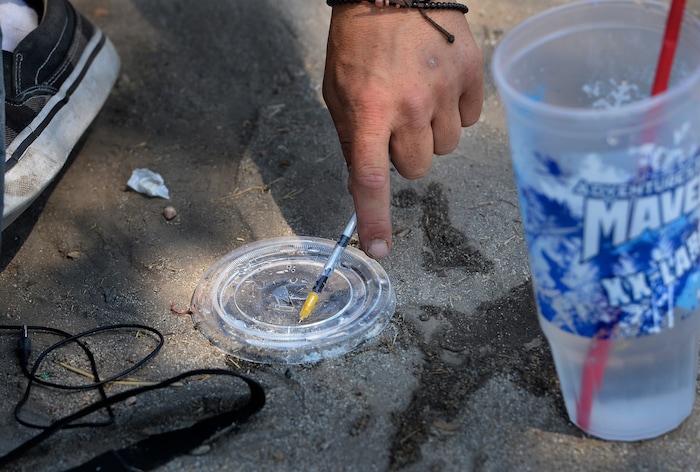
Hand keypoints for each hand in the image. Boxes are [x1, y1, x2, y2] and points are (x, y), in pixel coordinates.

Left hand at [322, 2, 482, 258]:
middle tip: (396, 123)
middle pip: (416, 168)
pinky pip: (469, 118)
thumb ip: (354, 137)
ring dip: (431, 133)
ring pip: (445, 147)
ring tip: (419, 97)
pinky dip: (455, 110)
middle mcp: (409, 107)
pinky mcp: (471, 74)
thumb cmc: (357, 39)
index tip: (378, 249)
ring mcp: (444, 90)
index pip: (371, 179)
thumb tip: (365, 180)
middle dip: (405, 153)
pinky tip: (440, 84)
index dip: (374, 219)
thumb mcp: (338, 90)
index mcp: (368, 111)